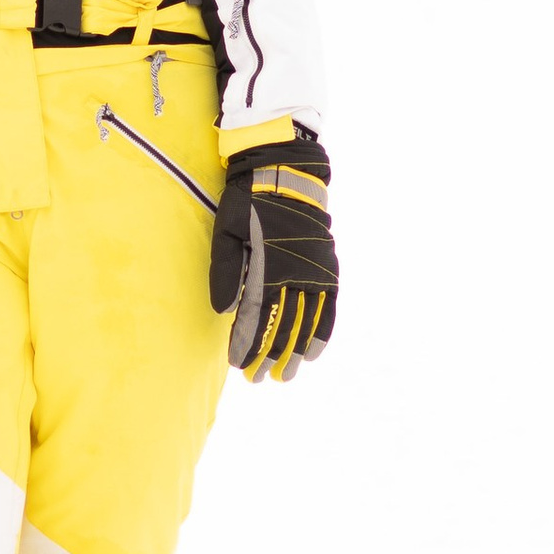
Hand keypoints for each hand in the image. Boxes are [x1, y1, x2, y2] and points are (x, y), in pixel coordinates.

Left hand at [208, 136, 336, 381]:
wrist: (286, 173)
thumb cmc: (247, 203)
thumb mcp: (226, 231)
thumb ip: (226, 272)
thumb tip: (224, 311)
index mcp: (267, 266)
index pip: (257, 318)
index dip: (249, 345)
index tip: (240, 366)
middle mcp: (294, 274)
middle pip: (282, 326)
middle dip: (269, 356)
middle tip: (259, 380)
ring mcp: (314, 272)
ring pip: (306, 322)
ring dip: (295, 352)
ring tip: (286, 376)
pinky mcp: (327, 268)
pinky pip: (328, 307)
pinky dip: (323, 333)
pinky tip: (314, 354)